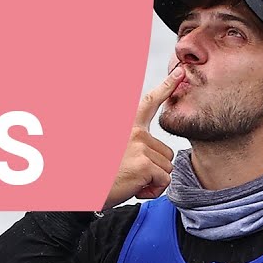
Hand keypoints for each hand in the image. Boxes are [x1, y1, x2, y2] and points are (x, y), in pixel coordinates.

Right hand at [104, 66, 183, 210]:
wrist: (82, 188)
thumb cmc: (98, 175)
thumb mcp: (115, 150)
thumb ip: (132, 142)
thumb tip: (141, 138)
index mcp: (127, 126)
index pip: (149, 103)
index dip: (166, 86)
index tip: (179, 72)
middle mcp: (135, 133)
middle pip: (166, 152)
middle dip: (155, 168)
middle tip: (131, 173)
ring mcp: (140, 147)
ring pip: (166, 167)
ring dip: (154, 180)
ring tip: (131, 180)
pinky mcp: (145, 165)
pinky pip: (164, 180)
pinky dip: (153, 189)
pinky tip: (135, 188)